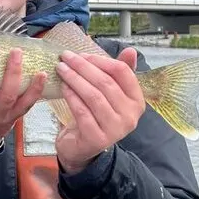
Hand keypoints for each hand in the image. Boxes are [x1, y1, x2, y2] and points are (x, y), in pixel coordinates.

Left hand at [54, 47, 143, 172]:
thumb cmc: (95, 115)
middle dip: (83, 67)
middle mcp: (131, 117)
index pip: (122, 72)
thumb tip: (130, 50)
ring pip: (94, 96)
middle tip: (66, 57)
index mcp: (137, 101)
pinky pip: (82, 112)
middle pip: (106, 83)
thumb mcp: (108, 94)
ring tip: (61, 69)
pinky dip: (71, 97)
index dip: (101, 60)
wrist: (81, 148)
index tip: (81, 54)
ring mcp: (116, 130)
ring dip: (75, 79)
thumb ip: (118, 73)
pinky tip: (62, 87)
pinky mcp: (97, 139)